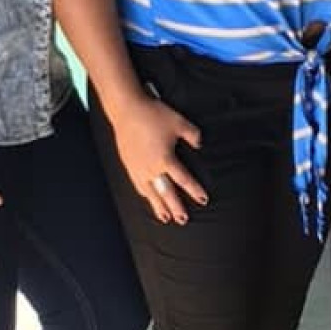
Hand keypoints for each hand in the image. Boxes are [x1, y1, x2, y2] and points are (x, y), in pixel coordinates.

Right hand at [109, 92, 206, 223]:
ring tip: (166, 218)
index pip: (183, 179)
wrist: (127, 109)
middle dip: (176, 207)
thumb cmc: (154, 114)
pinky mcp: (129, 165)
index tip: (203, 199)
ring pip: (150, 193)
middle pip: (166, 193)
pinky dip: (145, 195)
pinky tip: (148, 198)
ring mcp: (138, 168)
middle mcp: (151, 168)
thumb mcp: (179, 122)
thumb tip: (200, 145)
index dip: (194, 190)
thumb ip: (193, 135)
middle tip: (183, 220)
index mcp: (165, 159)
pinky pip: (138, 185)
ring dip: (159, 206)